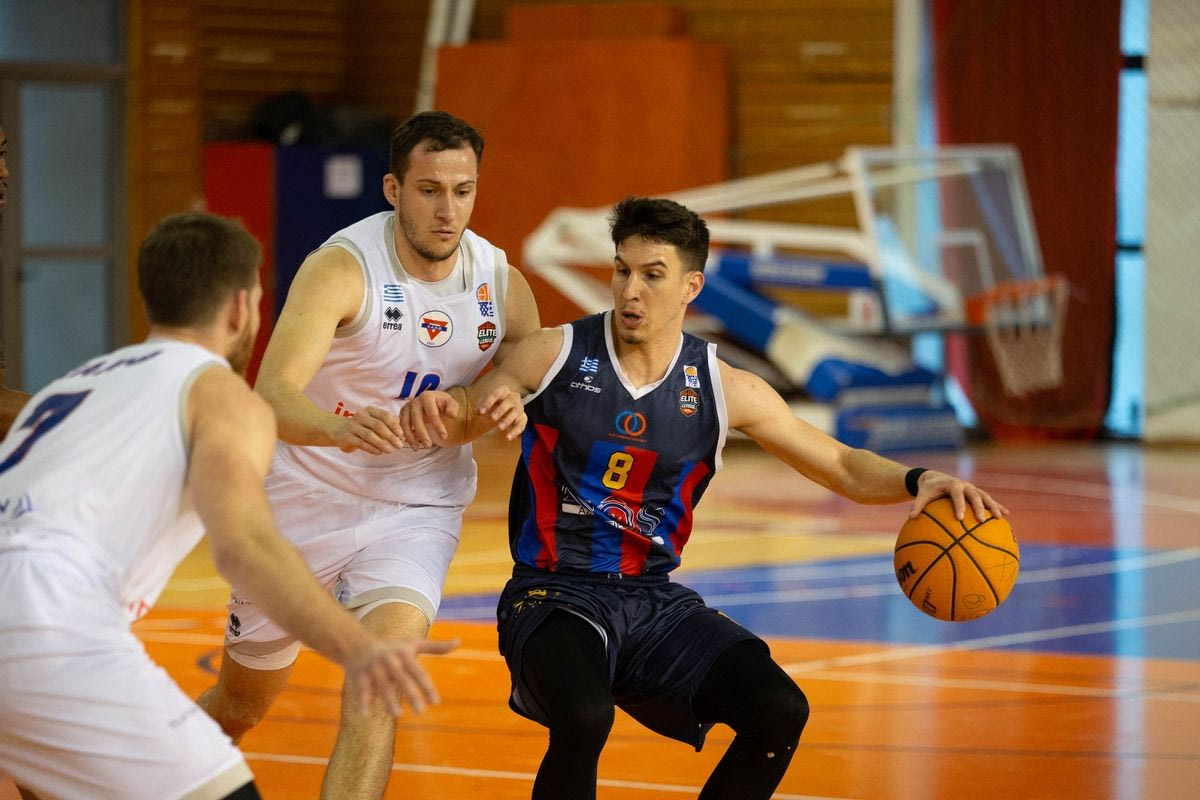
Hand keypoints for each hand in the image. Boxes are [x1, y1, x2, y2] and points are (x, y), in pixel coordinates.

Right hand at [333, 405, 404, 453]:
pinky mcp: (346, 437)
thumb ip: (389, 424)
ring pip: (369, 435)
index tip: (401, 434)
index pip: (384, 415)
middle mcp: (360, 416)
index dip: (394, 425)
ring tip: (390, 450)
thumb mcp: (375, 422)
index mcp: (369, 410)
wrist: (340, 430)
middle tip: (399, 445)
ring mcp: (352, 426)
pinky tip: (379, 452)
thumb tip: (403, 431)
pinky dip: (372, 448)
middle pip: (378, 425)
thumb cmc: (364, 427)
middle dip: (390, 436)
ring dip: (382, 444)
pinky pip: (361, 443)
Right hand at [344, 636, 458, 715]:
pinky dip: (363, 702)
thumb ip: (436, 647)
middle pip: (403, 680)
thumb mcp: (414, 644)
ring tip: (398, 715)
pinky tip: (366, 715)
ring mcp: (374, 669)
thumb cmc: (392, 648)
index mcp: (404, 655)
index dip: (427, 687)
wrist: (358, 645)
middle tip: (421, 712)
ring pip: (383, 686)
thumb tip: (458, 642)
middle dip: (411, 695)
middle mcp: (390, 662)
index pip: (418, 673)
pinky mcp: (360, 677)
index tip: (436, 702)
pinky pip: (362, 691)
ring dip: (389, 700)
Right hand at [397, 390, 459, 449]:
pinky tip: (412, 444)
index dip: (437, 425)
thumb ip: (452, 408)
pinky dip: (405, 436)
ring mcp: (407, 407)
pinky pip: (401, 426)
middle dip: (422, 433)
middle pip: (416, 419)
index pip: (432, 412)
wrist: (433, 402)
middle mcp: (415, 401)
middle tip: (429, 445)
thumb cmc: (443, 404)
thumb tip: (451, 415)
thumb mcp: (451, 403)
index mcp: (427, 397)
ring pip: (405, 423)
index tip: (444, 437)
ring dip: (411, 437)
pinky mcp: (402, 414)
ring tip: (417, 448)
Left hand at [475, 386, 526, 440]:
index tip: (480, 411)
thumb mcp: (484, 405)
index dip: (488, 402)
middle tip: (493, 418)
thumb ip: (480, 407)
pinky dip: (515, 431)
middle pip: (510, 400)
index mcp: (503, 391)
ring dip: (508, 419)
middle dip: (502, 409)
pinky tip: (508, 437)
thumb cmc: (491, 407)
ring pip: (517, 411)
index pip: (496, 393)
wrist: (499, 413)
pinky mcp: (523, 418)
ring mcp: (519, 407)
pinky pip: (522, 424)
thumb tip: (478, 411)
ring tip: (500, 428)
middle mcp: (513, 397)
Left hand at [908, 470, 1007, 520]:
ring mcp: (973, 489)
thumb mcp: (922, 495)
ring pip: (985, 497)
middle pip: (975, 495)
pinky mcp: (977, 493)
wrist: (935, 478)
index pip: (956, 495)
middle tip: (981, 520)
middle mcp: (965, 485)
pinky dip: (998, 506)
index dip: (959, 505)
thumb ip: (917, 505)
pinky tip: (1007, 515)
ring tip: (1000, 518)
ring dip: (993, 506)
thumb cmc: (928, 489)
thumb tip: (911, 517)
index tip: (960, 518)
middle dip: (979, 507)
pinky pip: (989, 500)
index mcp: (952, 485)